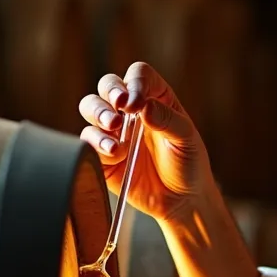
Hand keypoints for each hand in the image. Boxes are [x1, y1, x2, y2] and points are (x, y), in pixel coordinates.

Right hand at [78, 62, 215, 220]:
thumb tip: (143, 105)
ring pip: (91, 107)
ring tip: (113, 129)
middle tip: (119, 109)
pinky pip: (87, 140)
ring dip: (98, 114)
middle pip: (108, 85)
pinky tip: (115, 154)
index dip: (135, 83)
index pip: (139, 76)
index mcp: (155, 99)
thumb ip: (167, 120)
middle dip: (109, 93)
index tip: (137, 104)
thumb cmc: (189, 165)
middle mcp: (131, 111)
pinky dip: (96, 143)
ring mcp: (114, 131)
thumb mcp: (186, 140)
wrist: (181, 201)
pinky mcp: (102, 154)